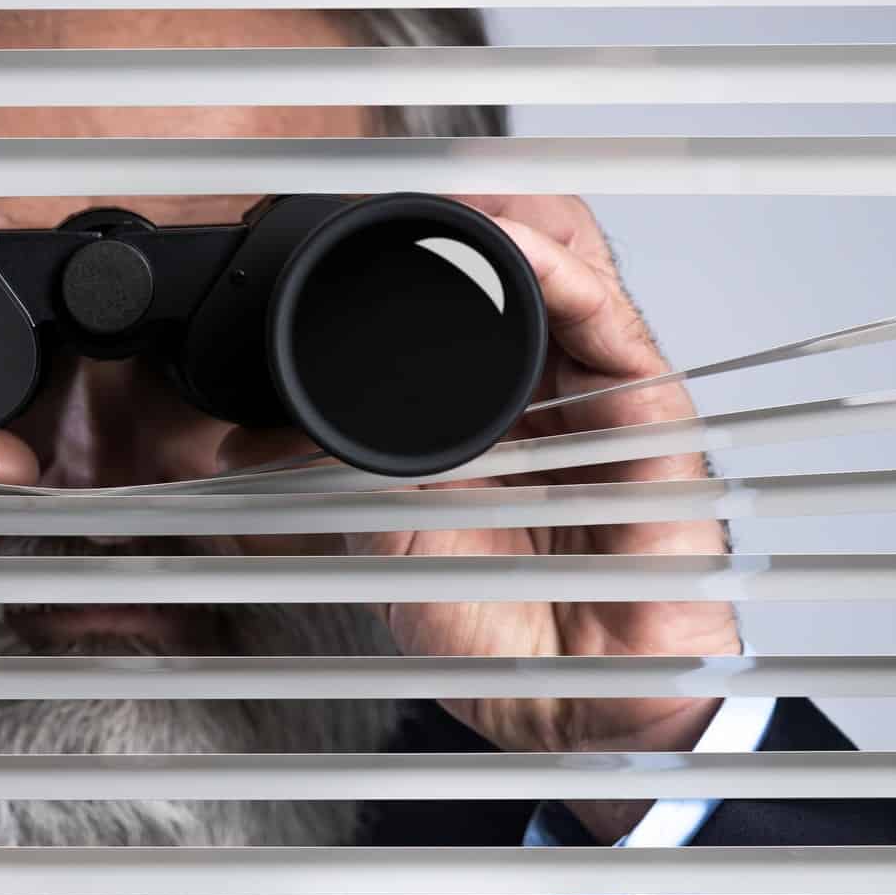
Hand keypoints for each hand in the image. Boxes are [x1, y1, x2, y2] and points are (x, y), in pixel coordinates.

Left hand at [221, 196, 739, 840]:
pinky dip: (556, 270)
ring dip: (506, 222)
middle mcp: (546, 392)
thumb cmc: (501, 629)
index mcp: (489, 413)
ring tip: (448, 194)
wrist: (576, 699)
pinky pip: (606, 316)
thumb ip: (340, 481)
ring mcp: (598, 395)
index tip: (354, 225)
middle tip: (398, 198)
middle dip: (464, 219)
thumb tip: (248, 445)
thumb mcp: (390, 538)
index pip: (462, 305)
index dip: (421, 255)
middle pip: (518, 268)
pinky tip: (511, 244)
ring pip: (565, 270)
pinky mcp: (647, 409)